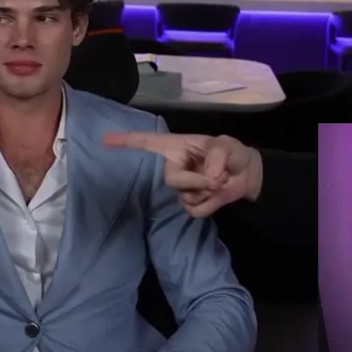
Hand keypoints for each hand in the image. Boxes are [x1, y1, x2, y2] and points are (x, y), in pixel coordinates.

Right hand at [103, 132, 262, 217]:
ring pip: (184, 197)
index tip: (104, 141)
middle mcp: (174, 166)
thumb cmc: (233, 153)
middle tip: (217, 179)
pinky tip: (217, 196)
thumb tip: (211, 177)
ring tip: (220, 183)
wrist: (247, 175)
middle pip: (171, 180)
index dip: (126, 142)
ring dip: (207, 193)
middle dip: (195, 182)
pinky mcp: (191, 202)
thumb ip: (218, 158)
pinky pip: (194, 211)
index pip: (147, 143)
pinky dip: (210, 205)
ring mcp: (182, 187)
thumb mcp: (228, 147)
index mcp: (177, 147)